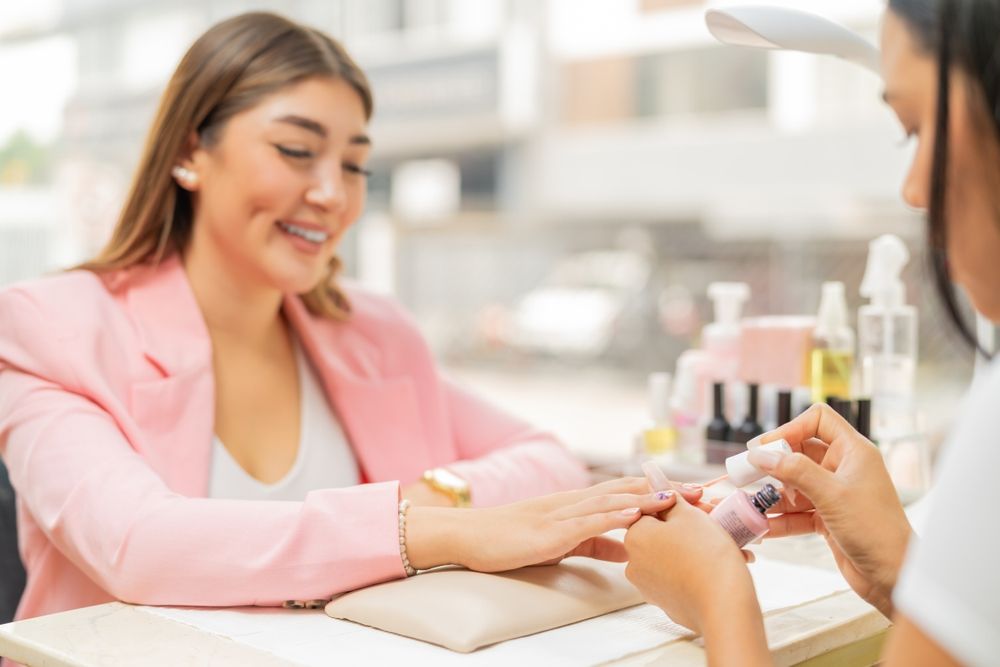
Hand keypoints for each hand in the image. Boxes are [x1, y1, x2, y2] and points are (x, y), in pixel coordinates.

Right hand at [406, 477, 702, 572]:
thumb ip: (597, 543)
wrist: (468, 536)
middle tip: (705, 491)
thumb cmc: (511, 540)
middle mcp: (576, 501)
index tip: (697, 495)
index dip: (664, 492)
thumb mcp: (562, 542)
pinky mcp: (551, 530)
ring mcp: (563, 513)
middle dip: (669, 490)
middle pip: (630, 490)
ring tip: (684, 498)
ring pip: (614, 500)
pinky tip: (636, 513)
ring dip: (650, 498)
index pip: (629, 493)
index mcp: (580, 505)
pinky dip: (615, 515)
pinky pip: (588, 521)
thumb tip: (632, 550)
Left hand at [624, 496, 755, 632]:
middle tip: (716, 527)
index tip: (702, 511)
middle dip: (687, 529)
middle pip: (660, 534)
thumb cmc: (706, 554)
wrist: (723, 605)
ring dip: (693, 550)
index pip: (652, 510)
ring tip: (724, 548)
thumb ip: (667, 493)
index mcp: (634, 535)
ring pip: (671, 556)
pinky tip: (717, 568)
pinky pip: (678, 578)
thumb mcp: (688, 514)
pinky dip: (694, 571)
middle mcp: (633, 561)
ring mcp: (647, 585)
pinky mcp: (664, 602)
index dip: (680, 508)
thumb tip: (650, 473)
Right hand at [749, 403, 912, 616]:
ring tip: (749, 504)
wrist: (893, 576)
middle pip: (800, 453)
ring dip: (772, 495)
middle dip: (773, 465)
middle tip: (746, 474)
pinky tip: (761, 527)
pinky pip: (796, 511)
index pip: (818, 421)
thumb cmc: (875, 529)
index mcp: (853, 452)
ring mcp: (834, 493)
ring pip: (794, 485)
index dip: (790, 429)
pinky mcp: (827, 517)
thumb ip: (794, 471)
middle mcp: (843, 468)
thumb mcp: (831, 495)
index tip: (765, 448)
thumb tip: (760, 455)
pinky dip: (780, 518)